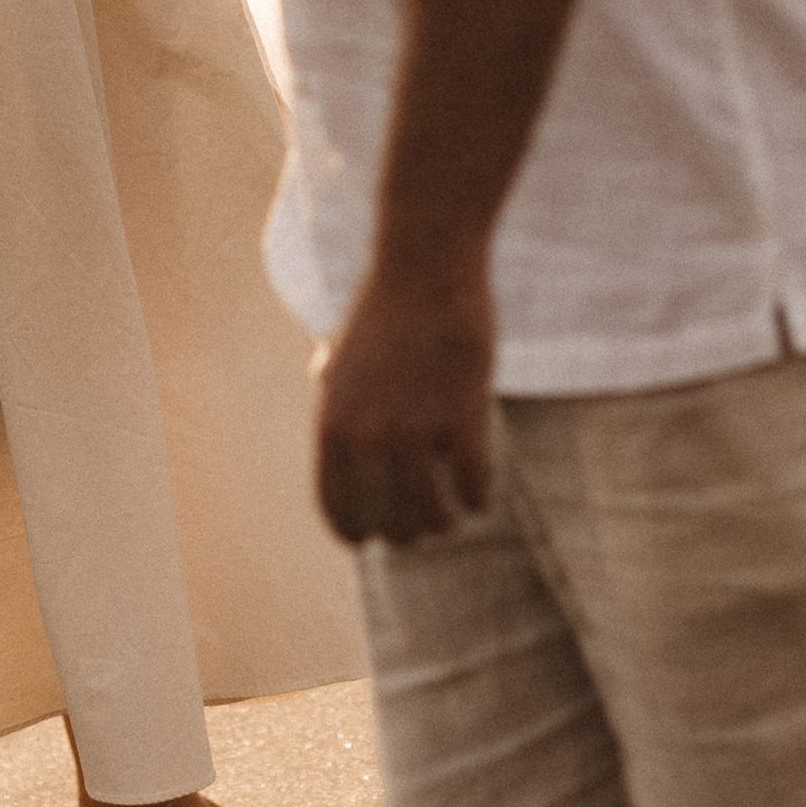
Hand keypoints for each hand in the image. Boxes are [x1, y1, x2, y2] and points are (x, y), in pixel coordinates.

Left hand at [314, 258, 495, 543]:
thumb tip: (324, 393)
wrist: (425, 266)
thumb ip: (333, 385)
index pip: (337, 508)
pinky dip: (478, 497)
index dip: (357, 533)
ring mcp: (413, 427)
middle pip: (389, 521)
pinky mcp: (459, 416)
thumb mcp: (342, 352)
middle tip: (426, 525)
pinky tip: (481, 495)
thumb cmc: (387, 306)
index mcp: (332, 424)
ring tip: (453, 519)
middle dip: (409, 531)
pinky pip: (472, 485)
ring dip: (445, 523)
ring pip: (432, 513)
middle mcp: (366, 435)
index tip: (373, 540)